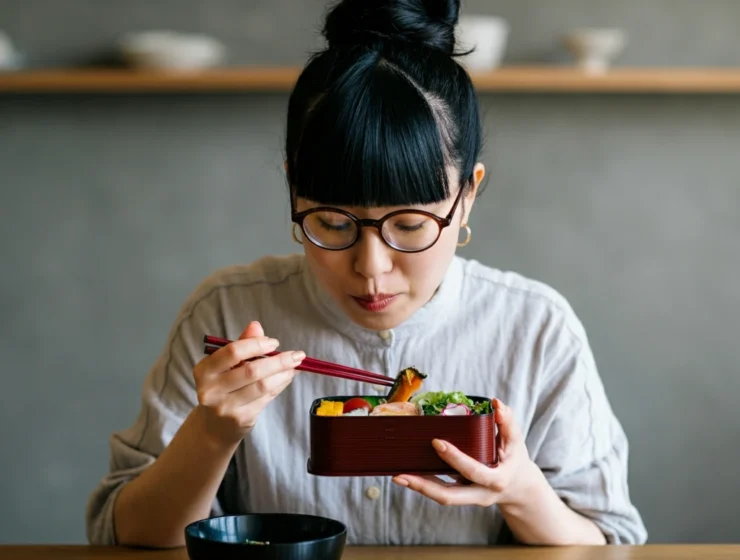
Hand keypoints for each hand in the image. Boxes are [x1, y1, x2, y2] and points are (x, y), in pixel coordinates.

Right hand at [193, 321, 303, 447]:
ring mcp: (225, 407)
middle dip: (279, 360)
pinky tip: (287, 378)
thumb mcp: (226, 365)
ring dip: (283, 374)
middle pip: (251, 370)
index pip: (233, 352)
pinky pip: (266, 398)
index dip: (257, 345)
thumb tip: (256, 326)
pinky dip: (280, 385)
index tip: (275, 343)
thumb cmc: (223, 388)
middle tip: (297, 354)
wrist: (215, 426)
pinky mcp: (241, 419)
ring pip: (262, 386)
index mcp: (204, 370)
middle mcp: (211, 389)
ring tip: (295, 366)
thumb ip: (241, 344)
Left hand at [392, 399, 539, 507]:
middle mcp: (480, 494)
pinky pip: (441, 492)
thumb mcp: (516, 442)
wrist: (518, 488)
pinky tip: (406, 475)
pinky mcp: (460, 495)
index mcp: (496, 480)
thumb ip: (507, 422)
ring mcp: (469, 497)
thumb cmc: (514, 461)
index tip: (437, 442)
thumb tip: (496, 403)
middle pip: (450, 496)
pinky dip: (423, 485)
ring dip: (419, 488)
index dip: (455, 458)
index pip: (473, 471)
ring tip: (398, 476)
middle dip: (425, 486)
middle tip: (402, 474)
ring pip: (442, 497)